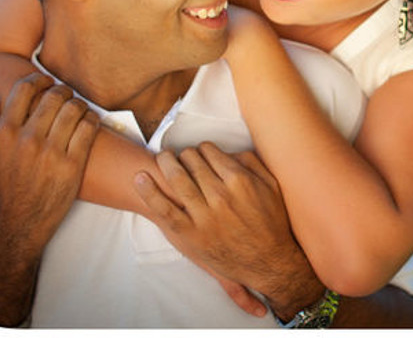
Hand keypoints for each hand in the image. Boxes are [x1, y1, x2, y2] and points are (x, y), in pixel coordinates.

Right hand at [0, 72, 98, 250]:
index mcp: (5, 134)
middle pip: (53, 96)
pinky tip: (88, 120)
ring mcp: (52, 152)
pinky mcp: (73, 165)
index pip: (24, 90)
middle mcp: (29, 140)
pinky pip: (88, 128)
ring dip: (78, 103)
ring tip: (76, 107)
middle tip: (64, 93)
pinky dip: (91, 118)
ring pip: (74, 109)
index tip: (44, 79)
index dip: (37, 78)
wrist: (19, 221)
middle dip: (61, 90)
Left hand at [134, 143, 324, 319]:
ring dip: (166, 162)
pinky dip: (149, 191)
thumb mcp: (272, 187)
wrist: (268, 263)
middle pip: (191, 161)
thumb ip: (252, 164)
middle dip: (185, 155)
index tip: (201, 154)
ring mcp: (203, 216)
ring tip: (163, 159)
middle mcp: (220, 195)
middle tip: (182, 157)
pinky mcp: (189, 234)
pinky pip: (163, 208)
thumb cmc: (271, 224)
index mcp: (239, 180)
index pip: (209, 151)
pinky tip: (140, 178)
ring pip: (176, 178)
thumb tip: (229, 152)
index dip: (203, 149)